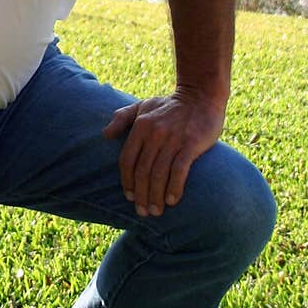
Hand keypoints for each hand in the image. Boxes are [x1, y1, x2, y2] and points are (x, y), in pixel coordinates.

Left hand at [102, 91, 225, 215]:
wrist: (202, 94)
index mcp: (141, 126)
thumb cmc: (170, 104)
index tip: (129, 197)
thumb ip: (122, 118)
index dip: (126, 181)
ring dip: (156, 196)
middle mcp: (155, 133)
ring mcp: (173, 138)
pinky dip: (174, 187)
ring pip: (159, 173)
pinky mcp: (192, 143)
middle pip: (142, 171)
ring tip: (156, 211)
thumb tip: (104, 135)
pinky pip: (180, 169)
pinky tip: (172, 200)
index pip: (127, 159)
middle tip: (143, 212)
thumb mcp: (143, 106)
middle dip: (141, 195)